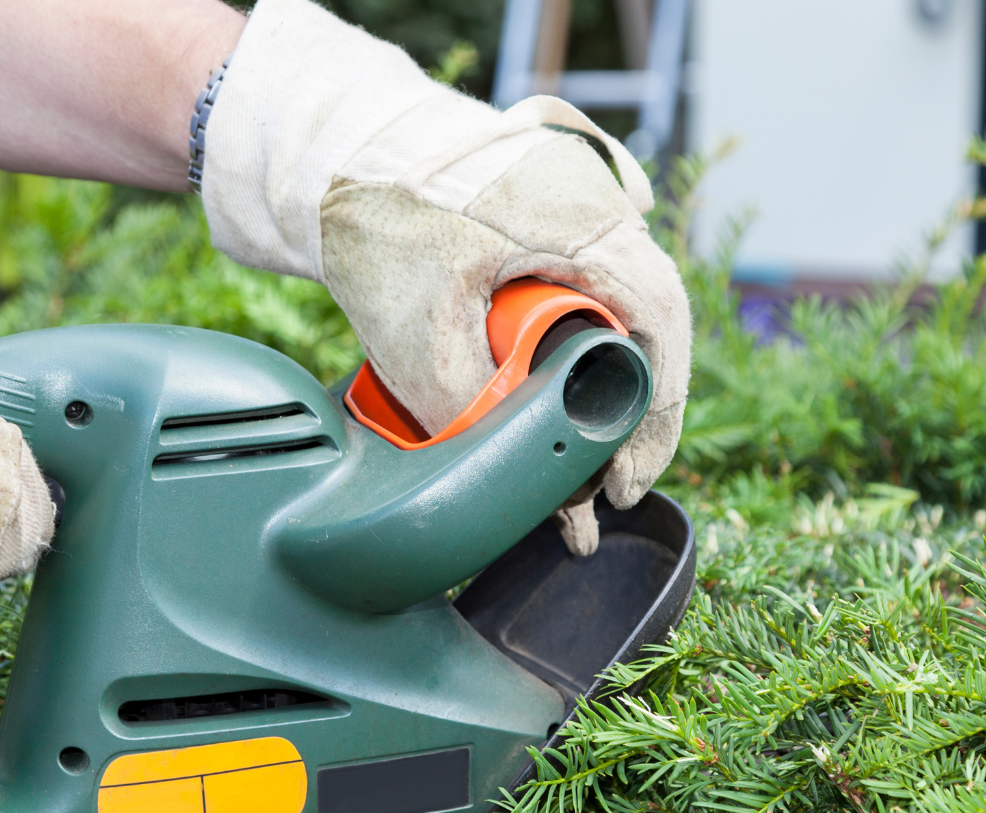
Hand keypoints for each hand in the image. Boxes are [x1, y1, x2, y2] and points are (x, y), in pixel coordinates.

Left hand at [200, 0, 690, 554]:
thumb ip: (467, 406)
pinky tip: (550, 404)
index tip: (622, 484)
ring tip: (570, 465)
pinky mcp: (543, 220)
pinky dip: (571, 350)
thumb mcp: (417, 332)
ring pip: (613, 314)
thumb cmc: (373, 217)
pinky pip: (580, 293)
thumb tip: (512, 476)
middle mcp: (598, 205)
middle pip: (644, 327)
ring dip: (595, 386)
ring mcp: (574, 207)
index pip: (660, 326)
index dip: (654, 417)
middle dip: (624, 415)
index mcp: (588, 217)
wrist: (324, 148)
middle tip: (596, 491)